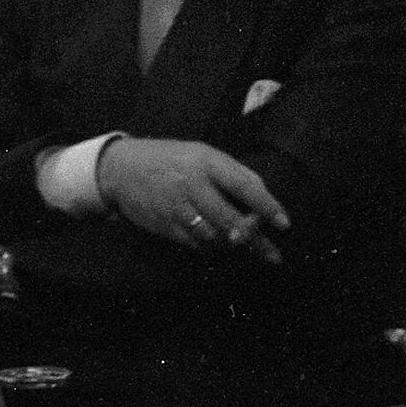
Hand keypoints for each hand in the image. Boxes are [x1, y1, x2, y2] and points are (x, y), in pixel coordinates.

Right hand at [96, 139, 287, 259]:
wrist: (121, 169)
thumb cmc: (170, 159)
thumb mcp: (201, 153)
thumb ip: (230, 172)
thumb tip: (261, 195)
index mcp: (206, 162)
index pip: (244, 185)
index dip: (267, 206)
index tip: (284, 223)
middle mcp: (193, 186)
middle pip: (230, 219)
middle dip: (254, 239)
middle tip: (272, 253)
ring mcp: (177, 209)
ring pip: (214, 237)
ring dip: (235, 247)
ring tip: (252, 252)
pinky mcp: (165, 226)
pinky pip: (196, 244)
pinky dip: (212, 248)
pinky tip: (222, 247)